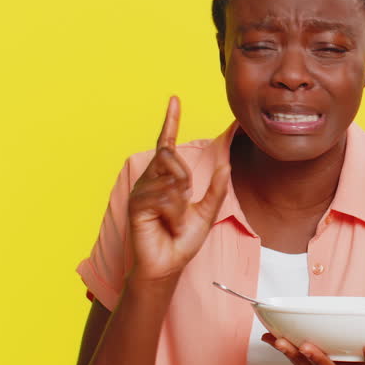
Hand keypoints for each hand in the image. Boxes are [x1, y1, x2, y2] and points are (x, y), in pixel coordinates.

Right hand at [127, 96, 229, 289]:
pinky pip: (164, 197)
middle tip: (184, 203)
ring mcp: (141, 192)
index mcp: (165, 178)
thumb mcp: (208, 212)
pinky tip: (168, 225)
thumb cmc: (182, 240)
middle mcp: (150, 180)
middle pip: (171, 158)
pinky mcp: (136, 206)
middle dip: (184, 179)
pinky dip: (174, 213)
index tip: (175, 99)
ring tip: (174, 222)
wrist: (168, 265)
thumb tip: (228, 164)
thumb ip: (218, 188)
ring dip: (181, 205)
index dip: (171, 121)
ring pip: (171, 180)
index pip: (167, 144)